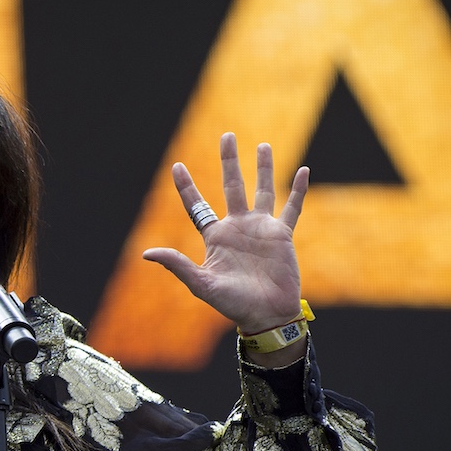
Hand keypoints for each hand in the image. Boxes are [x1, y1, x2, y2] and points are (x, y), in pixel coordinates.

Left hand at [142, 133, 307, 333]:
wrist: (266, 315)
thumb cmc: (233, 304)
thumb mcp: (202, 284)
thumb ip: (178, 265)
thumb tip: (146, 253)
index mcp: (217, 236)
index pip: (198, 205)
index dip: (187, 186)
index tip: (176, 165)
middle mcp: (238, 227)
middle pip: (232, 186)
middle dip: (229, 161)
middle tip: (227, 135)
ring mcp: (261, 229)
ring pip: (263, 190)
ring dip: (264, 168)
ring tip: (263, 145)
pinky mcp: (282, 235)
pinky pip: (292, 208)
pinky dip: (298, 190)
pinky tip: (303, 170)